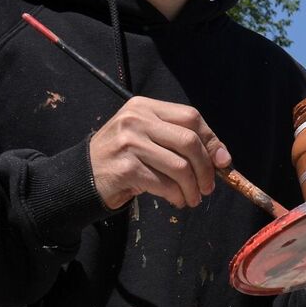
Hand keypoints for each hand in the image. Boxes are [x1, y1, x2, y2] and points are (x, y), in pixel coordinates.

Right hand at [88, 97, 230, 210]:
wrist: (82, 178)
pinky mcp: (125, 168)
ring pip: (180, 165)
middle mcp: (136, 119)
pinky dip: (177, 195)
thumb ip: (179, 141)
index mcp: (145, 106)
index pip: (190, 116)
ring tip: (193, 198)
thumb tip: (223, 158)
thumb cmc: (123, 158)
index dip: (211, 140)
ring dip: (193, 187)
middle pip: (189, 140)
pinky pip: (164, 183)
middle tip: (209, 186)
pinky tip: (177, 200)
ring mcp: (129, 143)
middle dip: (206, 167)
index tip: (222, 161)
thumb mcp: (148, 138)